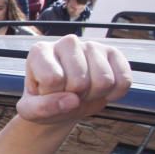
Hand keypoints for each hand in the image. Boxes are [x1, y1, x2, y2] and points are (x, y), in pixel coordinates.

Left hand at [17, 36, 131, 125]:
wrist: (62, 103)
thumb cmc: (43, 102)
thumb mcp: (30, 111)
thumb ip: (41, 108)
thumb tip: (72, 100)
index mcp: (40, 51)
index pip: (53, 79)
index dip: (52, 96)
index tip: (47, 94)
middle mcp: (67, 42)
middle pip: (80, 81)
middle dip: (75, 97)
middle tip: (67, 95)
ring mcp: (92, 46)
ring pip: (104, 80)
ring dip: (94, 95)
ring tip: (82, 92)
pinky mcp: (114, 53)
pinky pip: (124, 80)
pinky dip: (114, 94)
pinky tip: (100, 91)